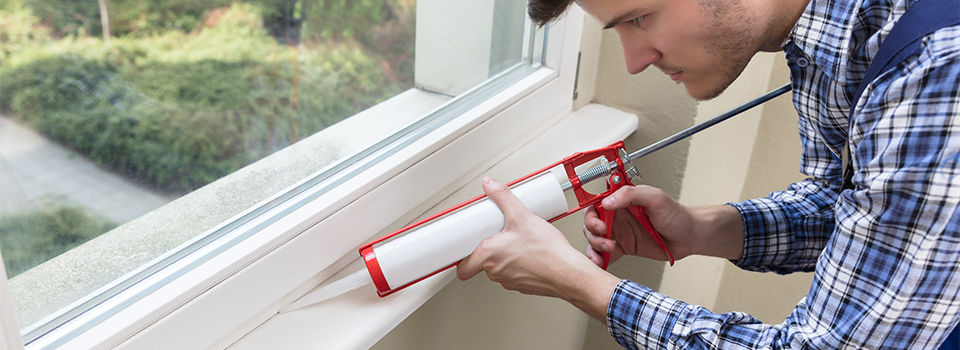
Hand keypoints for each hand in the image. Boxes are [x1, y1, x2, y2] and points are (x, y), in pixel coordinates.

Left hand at [457, 177, 618, 318]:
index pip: (463, 267)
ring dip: (506, 256)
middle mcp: (496, 272)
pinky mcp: (524, 286)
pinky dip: (521, 264)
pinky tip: (532, 252)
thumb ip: (503, 197)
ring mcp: (510, 281)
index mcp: (489, 256)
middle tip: (501, 235)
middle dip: (491, 249)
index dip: (462, 258)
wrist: (570, 273)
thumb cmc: (547, 251)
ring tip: (520, 242)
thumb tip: (490, 185)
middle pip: (483, 262)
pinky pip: (516, 273)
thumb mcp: (522, 215)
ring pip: (500, 268)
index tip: (463, 249)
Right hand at [583, 185, 699, 265]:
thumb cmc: (677, 215)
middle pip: (592, 223)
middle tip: (605, 238)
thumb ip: (631, 195)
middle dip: (593, 232)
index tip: (599, 223)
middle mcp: (619, 216)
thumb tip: (607, 201)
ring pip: (595, 239)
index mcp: (623, 201)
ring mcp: (620, 233)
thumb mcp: (656, 198)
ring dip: (595, 246)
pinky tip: (601, 262)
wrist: (690, 237)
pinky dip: (600, 259)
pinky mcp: (624, 248)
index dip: (592, 214)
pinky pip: (606, 253)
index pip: (597, 204)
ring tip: (609, 249)